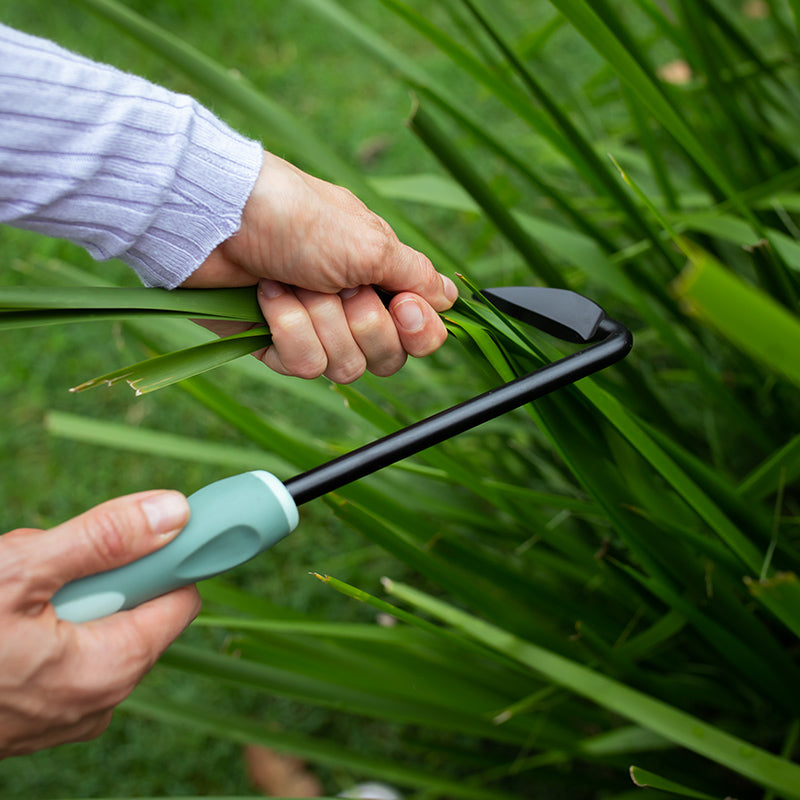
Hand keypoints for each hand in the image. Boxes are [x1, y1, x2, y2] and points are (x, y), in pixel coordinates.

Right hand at [0, 492, 199, 757]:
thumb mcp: (20, 571)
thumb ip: (105, 539)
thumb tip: (176, 511)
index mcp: (111, 668)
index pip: (182, 597)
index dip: (172, 555)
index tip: (153, 523)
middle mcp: (102, 698)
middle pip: (136, 607)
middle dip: (99, 574)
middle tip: (43, 566)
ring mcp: (69, 711)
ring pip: (96, 625)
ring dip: (65, 598)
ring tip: (9, 597)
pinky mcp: (40, 714)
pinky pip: (65, 651)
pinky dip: (44, 626)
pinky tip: (2, 622)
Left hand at [182, 152, 457, 382]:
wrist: (219, 217)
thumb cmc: (297, 216)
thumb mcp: (369, 241)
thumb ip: (415, 276)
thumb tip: (450, 298)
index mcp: (381, 278)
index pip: (421, 332)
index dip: (418, 331)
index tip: (402, 307)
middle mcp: (352, 307)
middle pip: (387, 357)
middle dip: (362, 324)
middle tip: (339, 287)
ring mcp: (315, 328)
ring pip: (345, 367)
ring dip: (320, 322)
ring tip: (295, 283)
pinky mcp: (277, 344)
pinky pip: (303, 366)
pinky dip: (288, 329)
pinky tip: (269, 297)